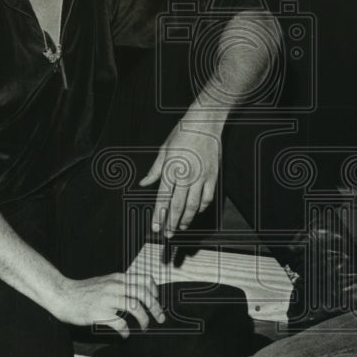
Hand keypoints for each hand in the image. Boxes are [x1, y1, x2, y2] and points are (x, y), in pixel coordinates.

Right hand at [47, 273, 164, 337]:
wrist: (63, 295)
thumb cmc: (83, 291)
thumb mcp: (105, 281)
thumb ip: (120, 285)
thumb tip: (137, 292)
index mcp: (118, 278)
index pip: (144, 279)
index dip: (154, 291)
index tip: (157, 300)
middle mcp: (115, 286)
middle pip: (143, 294)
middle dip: (155, 308)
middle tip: (159, 318)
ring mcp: (108, 299)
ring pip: (135, 307)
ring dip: (144, 319)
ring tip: (144, 327)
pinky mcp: (100, 313)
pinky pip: (120, 323)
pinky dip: (126, 331)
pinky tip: (126, 334)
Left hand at [139, 119, 221, 236]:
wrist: (205, 122)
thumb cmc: (183, 133)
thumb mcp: (164, 149)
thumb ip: (154, 170)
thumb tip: (144, 183)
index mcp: (171, 169)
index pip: (163, 198)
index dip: (159, 215)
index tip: (156, 227)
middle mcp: (186, 175)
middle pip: (177, 206)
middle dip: (171, 222)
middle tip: (167, 234)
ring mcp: (201, 176)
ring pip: (193, 205)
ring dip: (186, 219)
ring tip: (180, 227)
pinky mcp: (213, 175)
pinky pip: (207, 197)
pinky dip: (201, 208)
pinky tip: (196, 212)